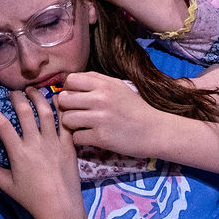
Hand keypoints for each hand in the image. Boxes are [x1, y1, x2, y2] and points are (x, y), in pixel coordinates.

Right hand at [0, 88, 80, 218]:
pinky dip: (60, 108)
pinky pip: (64, 121)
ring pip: (45, 111)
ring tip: (32, 91)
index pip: (2, 124)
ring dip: (37, 97)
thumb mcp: (7, 185)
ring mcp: (53, 142)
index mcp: (18, 152)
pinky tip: (56, 100)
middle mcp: (35, 142)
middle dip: (16, 98)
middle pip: (24, 111)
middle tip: (13, 94)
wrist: (60, 207)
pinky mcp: (68, 144)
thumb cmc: (31, 198)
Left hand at [53, 71, 170, 158]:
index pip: (71, 80)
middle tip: (76, 113)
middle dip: (66, 108)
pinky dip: (80, 139)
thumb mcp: (118, 87)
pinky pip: (76, 137)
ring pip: (66, 119)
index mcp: (105, 84)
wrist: (155, 131)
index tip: (75, 98)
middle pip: (64, 99)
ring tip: (82, 126)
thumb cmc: (135, 109)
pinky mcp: (101, 137)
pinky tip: (89, 136)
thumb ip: (96, 80)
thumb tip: (71, 80)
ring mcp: (100, 119)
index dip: (69, 89)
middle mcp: (101, 99)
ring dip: (71, 125)